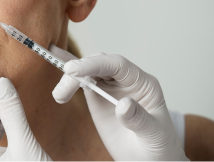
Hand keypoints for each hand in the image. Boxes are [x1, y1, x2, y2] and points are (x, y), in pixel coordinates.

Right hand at [49, 44, 188, 160]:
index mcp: (142, 83)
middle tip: (62, 90)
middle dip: (78, 71)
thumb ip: (139, 119)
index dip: (95, 64)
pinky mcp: (98, 97)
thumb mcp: (154, 135)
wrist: (149, 160)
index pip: (117, 65)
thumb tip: (122, 104)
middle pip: (98, 64)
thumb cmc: (158, 147)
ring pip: (87, 71)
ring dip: (70, 79)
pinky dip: (68, 77)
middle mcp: (125, 81)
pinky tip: (54, 62)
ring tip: (59, 96)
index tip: (73, 70)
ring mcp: (110, 88)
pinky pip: (82, 82)